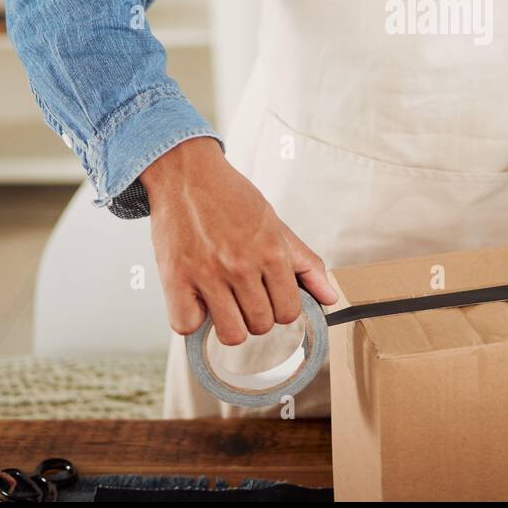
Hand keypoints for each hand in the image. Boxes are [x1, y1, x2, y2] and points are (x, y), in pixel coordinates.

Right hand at [140, 136, 338, 343]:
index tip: (269, 297)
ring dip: (228, 322)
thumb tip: (330, 298)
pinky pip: (187, 326)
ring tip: (223, 300)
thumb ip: (306, 263)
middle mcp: (242, 266)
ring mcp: (208, 274)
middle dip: (255, 315)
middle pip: (261, 325)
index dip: (280, 308)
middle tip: (244, 294)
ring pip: (231, 333)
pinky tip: (197, 300)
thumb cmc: (231, 198)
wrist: (188, 174)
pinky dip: (192, 319)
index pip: (289, 311)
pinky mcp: (176, 278)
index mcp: (271, 252)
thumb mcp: (277, 225)